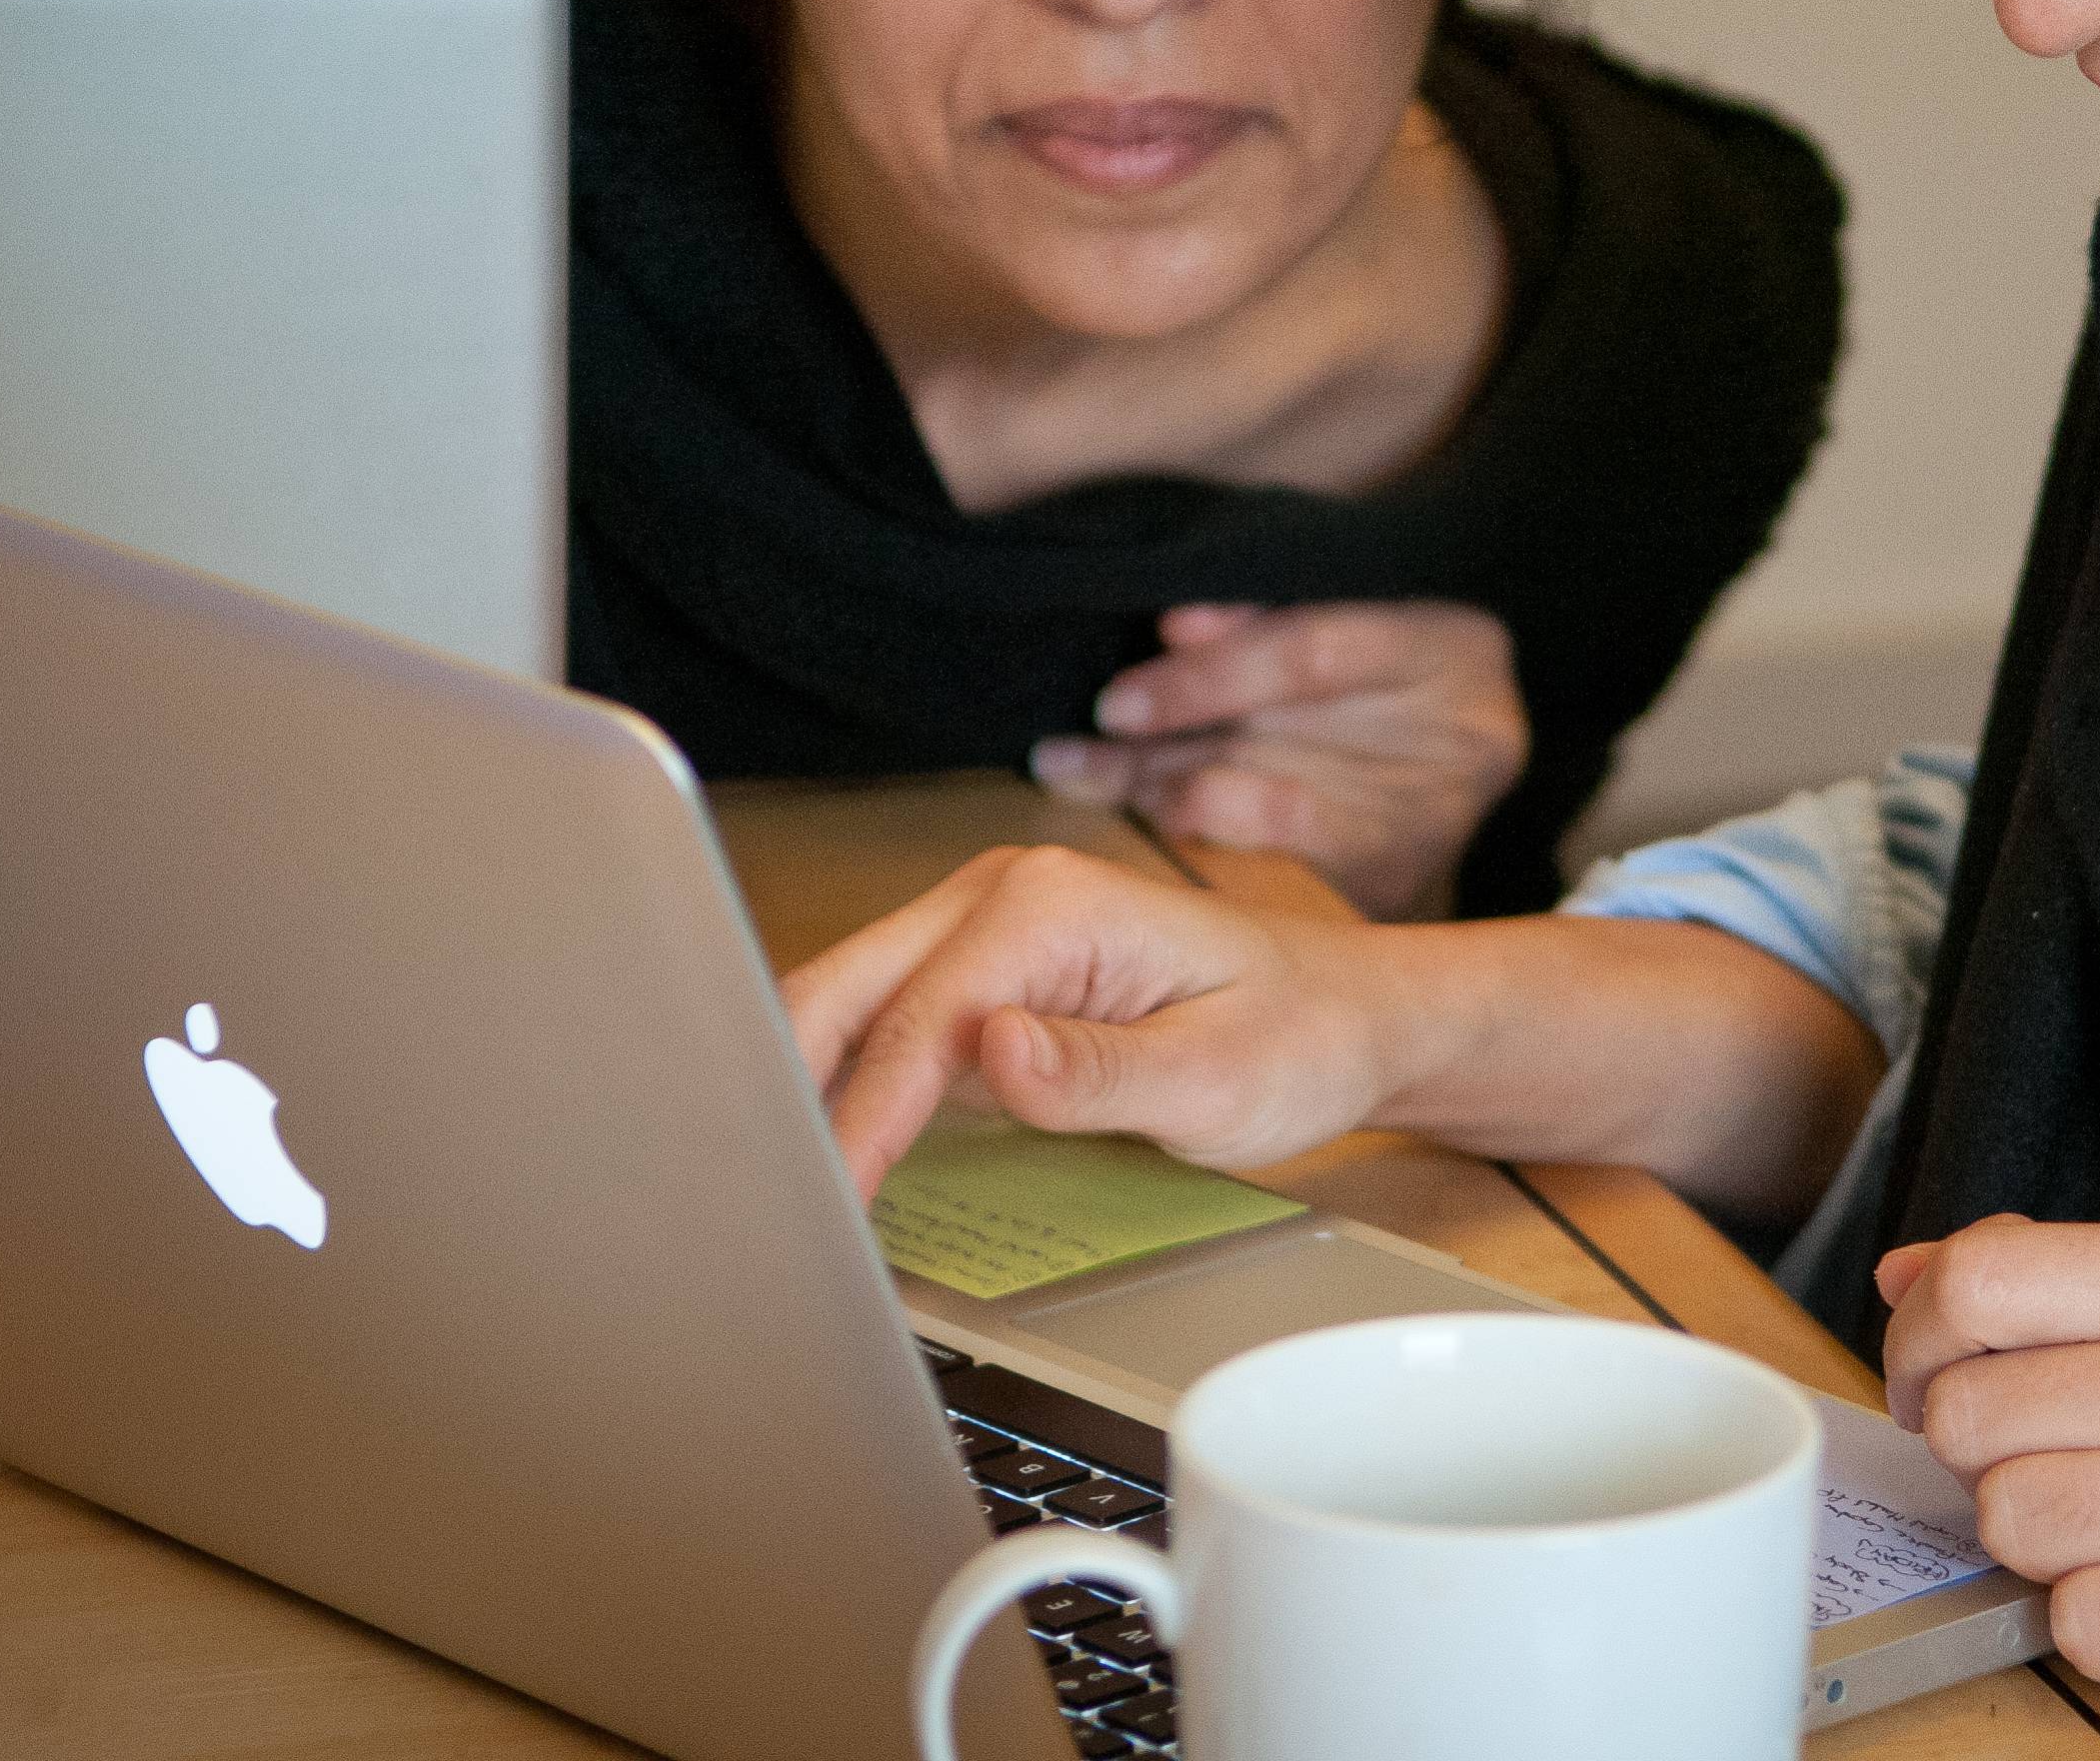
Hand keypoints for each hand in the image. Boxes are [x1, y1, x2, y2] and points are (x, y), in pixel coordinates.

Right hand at [780, 844, 1402, 1193]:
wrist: (1349, 1015)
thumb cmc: (1299, 1036)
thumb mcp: (1219, 1074)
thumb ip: (1100, 1071)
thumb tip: (992, 1050)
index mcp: (1053, 903)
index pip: (920, 1020)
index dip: (863, 1119)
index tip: (828, 1203)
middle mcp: (1002, 897)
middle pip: (846, 988)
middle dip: (782, 1083)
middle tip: (750, 1198)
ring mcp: (985, 934)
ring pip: (849, 1004)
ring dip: (797, 1083)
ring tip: (754, 1184)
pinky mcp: (984, 980)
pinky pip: (887, 1029)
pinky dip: (841, 1086)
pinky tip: (814, 1152)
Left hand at [1029, 600, 1527, 918]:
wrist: (1447, 740)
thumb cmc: (1376, 660)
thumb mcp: (1340, 609)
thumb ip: (1266, 617)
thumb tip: (1171, 628)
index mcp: (1458, 652)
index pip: (1314, 655)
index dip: (1209, 674)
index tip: (1117, 699)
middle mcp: (1465, 748)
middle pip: (1287, 746)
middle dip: (1162, 753)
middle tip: (1066, 757)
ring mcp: (1433, 827)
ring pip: (1270, 816)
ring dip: (1159, 797)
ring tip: (1078, 779)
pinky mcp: (1395, 885)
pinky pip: (1274, 871)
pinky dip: (1196, 842)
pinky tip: (1138, 822)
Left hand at [1879, 1215, 2099, 1758]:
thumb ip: (2031, 1288)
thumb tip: (1898, 1275)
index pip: (1980, 1275)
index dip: (1917, 1338)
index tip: (1929, 1377)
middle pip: (1966, 1409)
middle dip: (1974, 1454)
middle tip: (2045, 1465)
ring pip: (2004, 1516)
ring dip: (2031, 1541)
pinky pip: (2067, 1620)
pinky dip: (2086, 1622)